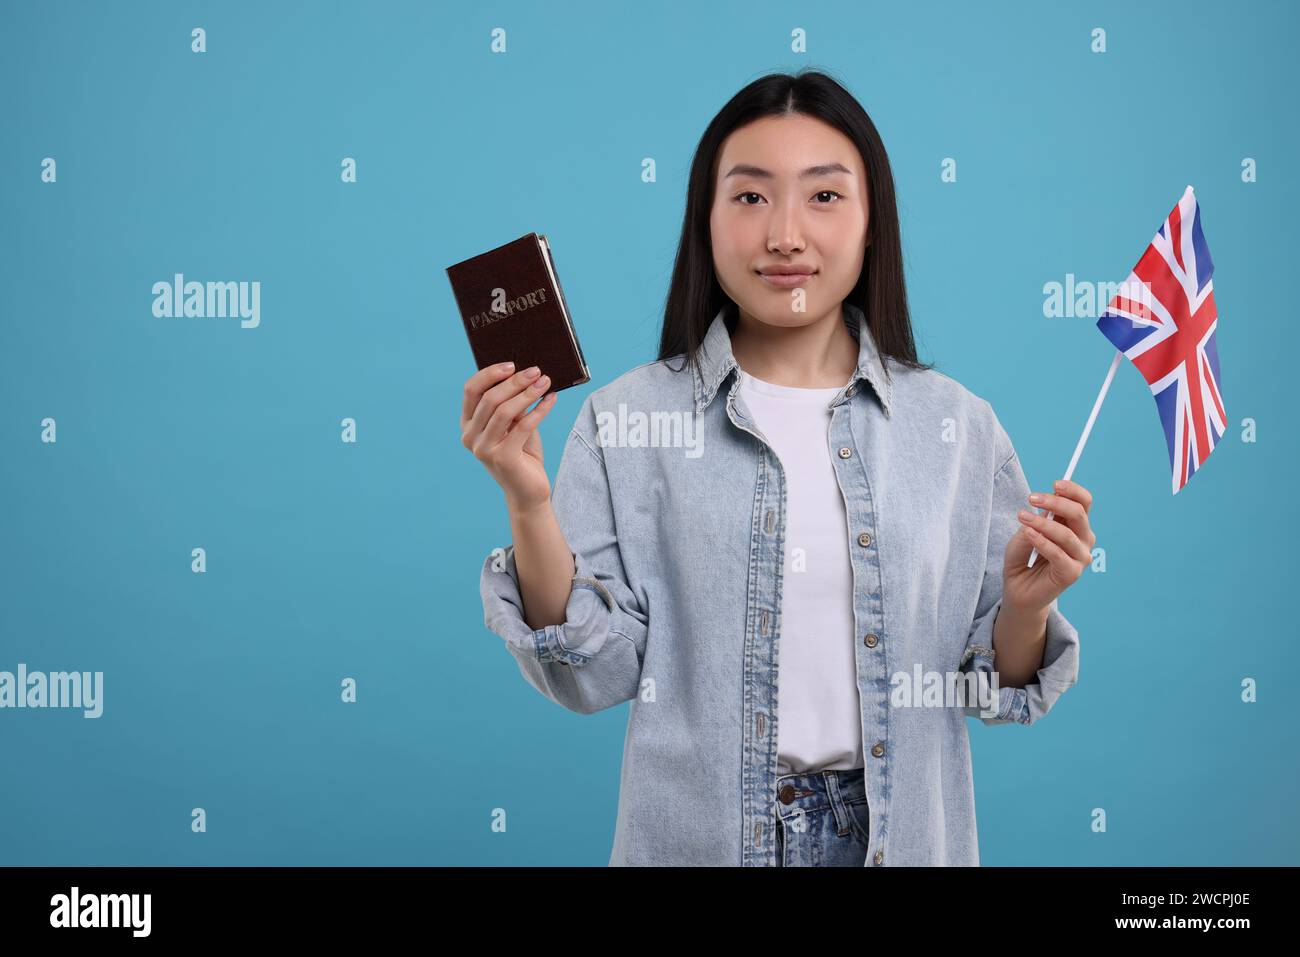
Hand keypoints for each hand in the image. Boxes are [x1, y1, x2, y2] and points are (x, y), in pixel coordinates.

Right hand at [461, 362, 558, 512]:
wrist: (528, 491)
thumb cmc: (522, 453)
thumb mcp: (513, 424)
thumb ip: (512, 404)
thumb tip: (525, 374)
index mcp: (468, 424)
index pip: (471, 390)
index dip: (490, 374)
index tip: (512, 364)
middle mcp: (470, 436)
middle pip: (490, 398)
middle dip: (515, 381)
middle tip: (536, 371)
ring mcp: (484, 449)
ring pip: (505, 411)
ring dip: (528, 393)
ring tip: (546, 382)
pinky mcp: (502, 458)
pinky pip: (523, 426)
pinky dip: (539, 410)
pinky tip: (551, 400)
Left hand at [1002, 478, 1095, 613]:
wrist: (1018, 588)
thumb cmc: (1023, 557)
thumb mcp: (1025, 532)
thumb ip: (1036, 520)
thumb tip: (1045, 508)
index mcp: (1075, 525)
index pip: (1083, 502)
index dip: (1072, 490)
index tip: (1055, 484)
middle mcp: (1083, 539)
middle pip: (1078, 513)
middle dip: (1055, 502)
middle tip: (1031, 498)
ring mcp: (1080, 557)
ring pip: (1067, 533)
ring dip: (1042, 523)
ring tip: (1022, 517)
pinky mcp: (1072, 573)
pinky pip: (1058, 553)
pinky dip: (1042, 541)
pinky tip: (1028, 534)